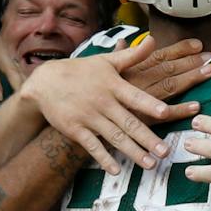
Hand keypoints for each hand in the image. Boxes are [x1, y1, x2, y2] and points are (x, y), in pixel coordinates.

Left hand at [0, 14, 27, 101]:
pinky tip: (26, 88)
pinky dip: (20, 77)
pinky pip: (13, 66)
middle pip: (8, 65)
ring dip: (22, 80)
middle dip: (16, 81)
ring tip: (30, 97)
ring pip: (14, 66)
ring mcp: (1, 47)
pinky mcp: (2, 52)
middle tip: (23, 99)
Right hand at [19, 36, 209, 173]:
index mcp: (113, 84)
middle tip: (165, 152)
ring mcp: (88, 117)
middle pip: (128, 122)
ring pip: (114, 137)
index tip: (166, 112)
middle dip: (147, 138)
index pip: (135, 96)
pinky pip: (92, 146)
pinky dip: (104, 158)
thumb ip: (132, 55)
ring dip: (132, 152)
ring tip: (150, 164)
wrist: (45, 81)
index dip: (150, 104)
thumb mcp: (106, 60)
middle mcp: (102, 102)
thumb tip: (153, 40)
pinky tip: (116, 170)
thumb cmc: (82, 71)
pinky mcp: (75, 129)